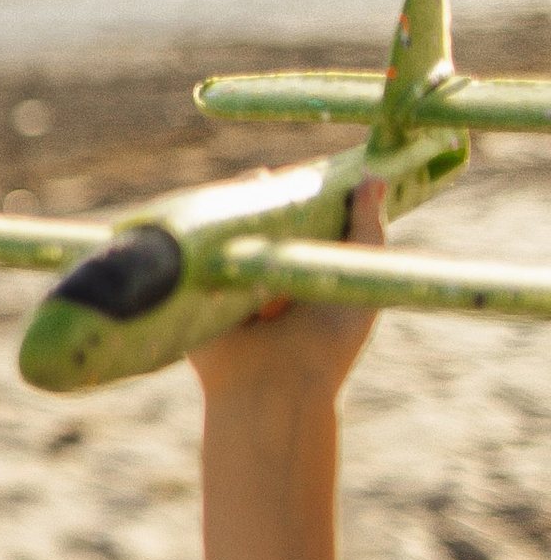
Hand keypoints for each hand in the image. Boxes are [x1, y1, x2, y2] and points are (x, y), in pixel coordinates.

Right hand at [190, 178, 383, 413]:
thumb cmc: (328, 337)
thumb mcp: (362, 274)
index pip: (299, 225)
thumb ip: (366, 227)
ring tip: (240, 189)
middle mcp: (264, 280)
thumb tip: (373, 176)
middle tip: (263, 177)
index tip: (302, 176)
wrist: (275, 384)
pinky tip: (201, 208)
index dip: (299, 198)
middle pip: (257, 225)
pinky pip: (186, 255)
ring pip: (222, 234)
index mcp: (303, 276)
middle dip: (259, 199)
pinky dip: (191, 232)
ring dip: (227, 211)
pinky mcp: (194, 297)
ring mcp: (227, 288)